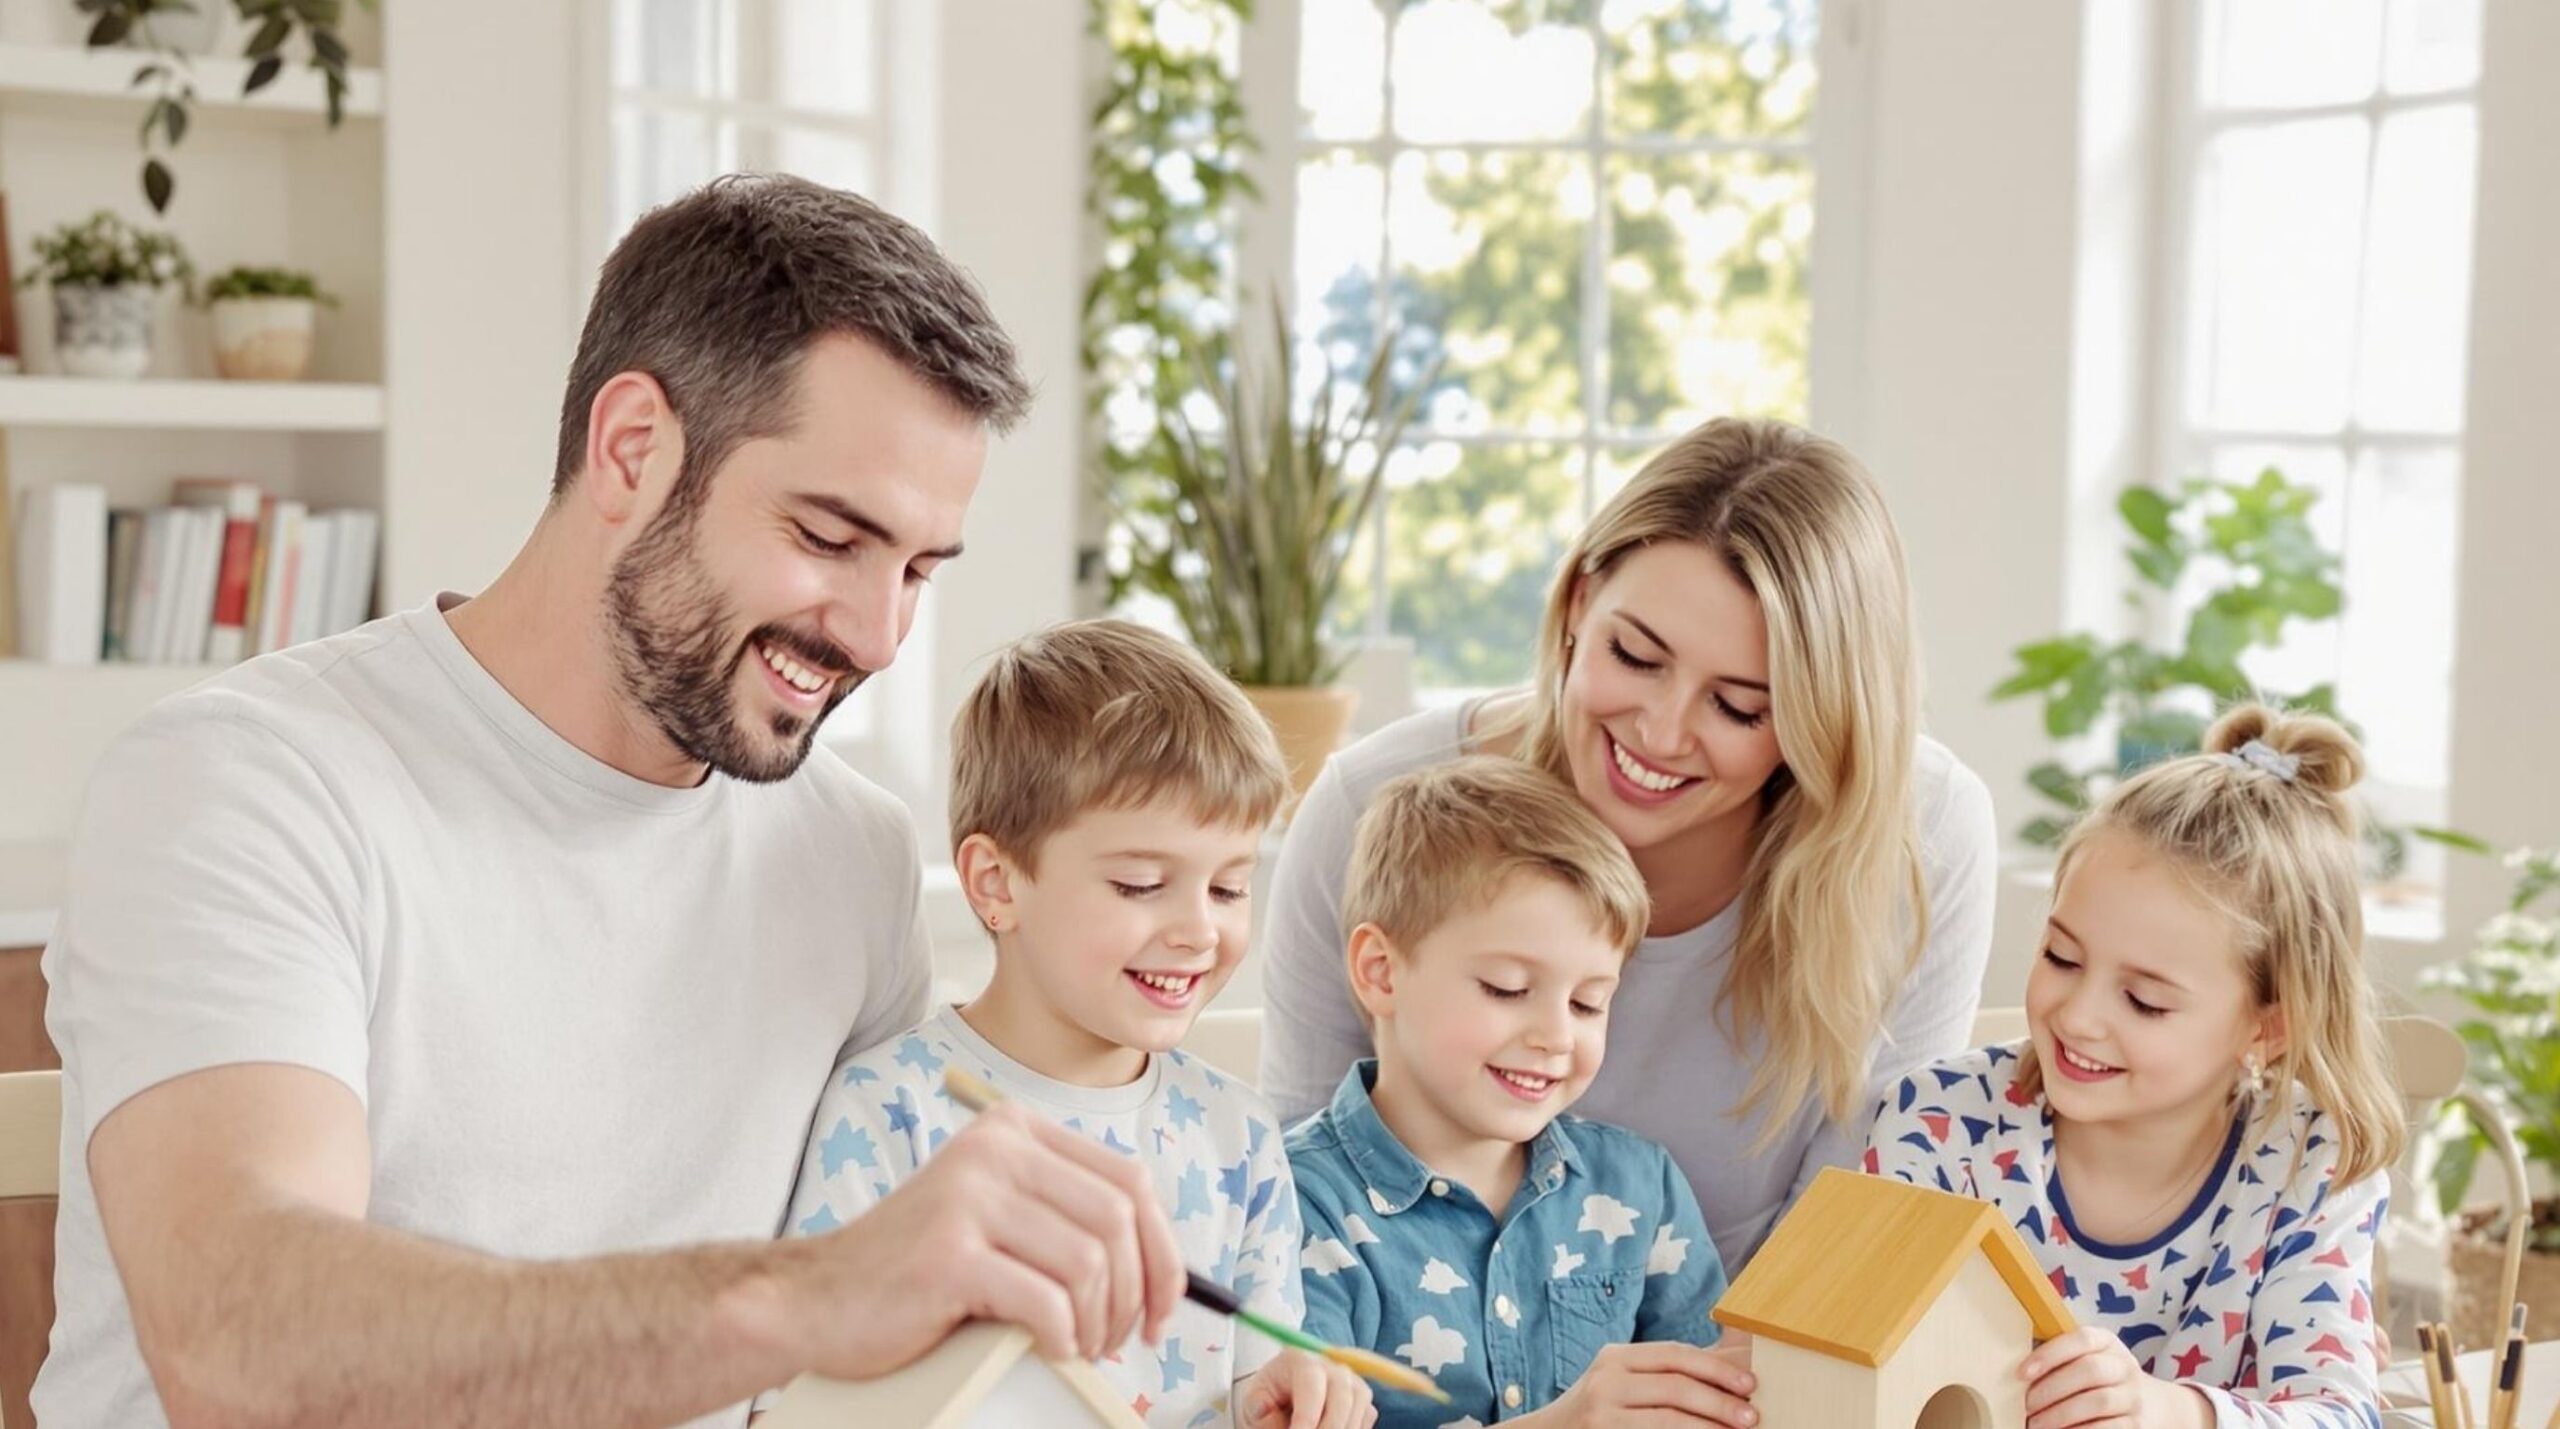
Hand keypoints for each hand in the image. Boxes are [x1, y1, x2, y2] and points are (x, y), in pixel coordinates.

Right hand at [773, 1100, 1185, 1377]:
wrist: (815, 1300)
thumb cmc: (917, 1272)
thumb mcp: (998, 1218)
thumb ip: (1065, 1217)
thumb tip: (1162, 1264)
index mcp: (1014, 1130)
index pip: (1130, 1181)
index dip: (1164, 1251)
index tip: (1166, 1307)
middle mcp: (995, 1148)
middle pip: (1119, 1218)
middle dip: (1138, 1293)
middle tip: (1122, 1340)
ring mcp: (969, 1196)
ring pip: (1089, 1262)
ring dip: (1099, 1322)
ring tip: (1080, 1347)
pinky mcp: (949, 1252)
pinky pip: (1047, 1301)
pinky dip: (1062, 1336)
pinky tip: (1049, 1347)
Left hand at [1237, 1348, 1377, 1428]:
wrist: (1283, 1395)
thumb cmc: (1269, 1396)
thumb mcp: (1255, 1403)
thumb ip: (1262, 1413)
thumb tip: (1274, 1420)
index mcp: (1300, 1360)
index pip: (1311, 1385)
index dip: (1307, 1417)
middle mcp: (1331, 1365)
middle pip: (1342, 1398)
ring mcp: (1351, 1380)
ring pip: (1358, 1411)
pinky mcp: (1362, 1399)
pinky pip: (1365, 1421)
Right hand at [1529, 1341, 1758, 1428]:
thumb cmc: (1598, 1410)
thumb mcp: (1620, 1380)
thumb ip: (1663, 1371)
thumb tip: (1729, 1358)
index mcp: (1616, 1357)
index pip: (1674, 1354)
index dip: (1716, 1368)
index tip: (1750, 1384)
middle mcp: (1606, 1379)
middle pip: (1675, 1386)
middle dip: (1719, 1401)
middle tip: (1752, 1416)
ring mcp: (1602, 1413)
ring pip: (1669, 1419)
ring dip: (1709, 1427)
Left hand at [2020, 1327, 2211, 1428]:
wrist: (2152, 1406)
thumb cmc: (2099, 1379)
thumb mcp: (2086, 1359)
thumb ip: (2057, 1358)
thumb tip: (2013, 1370)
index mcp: (2107, 1342)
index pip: (2081, 1339)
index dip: (2050, 1354)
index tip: (2021, 1373)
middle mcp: (2124, 1366)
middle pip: (2090, 1371)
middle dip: (2051, 1389)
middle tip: (2025, 1406)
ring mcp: (2133, 1396)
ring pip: (2098, 1402)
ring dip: (2061, 1415)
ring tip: (2036, 1425)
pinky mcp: (2136, 1424)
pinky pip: (2107, 1428)